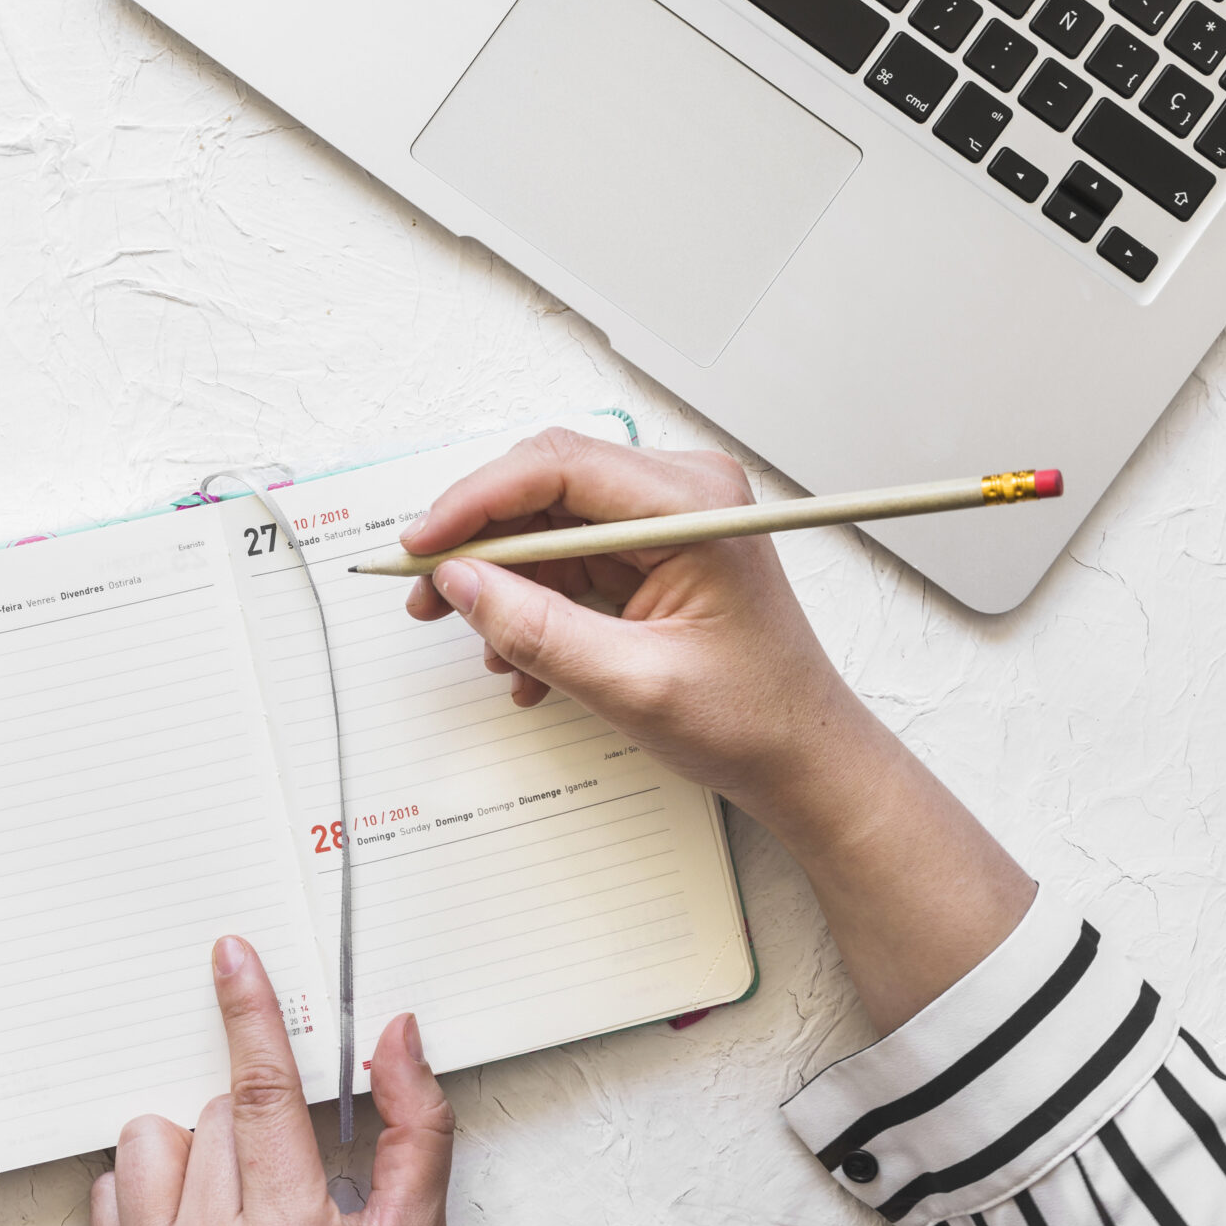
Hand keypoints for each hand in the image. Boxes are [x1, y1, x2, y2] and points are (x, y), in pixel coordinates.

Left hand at [90, 936, 452, 1225]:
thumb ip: (415, 1132)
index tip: (231, 958)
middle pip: (217, 1112)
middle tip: (294, 1189)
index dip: (248, 1012)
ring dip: (196, 1155)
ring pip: (155, 1137)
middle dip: (259, 1131)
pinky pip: (113, 1188)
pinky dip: (151, 1195)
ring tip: (240, 1208)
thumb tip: (396, 1037)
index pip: (260, 1091)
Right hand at [399, 427, 866, 809]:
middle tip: (427, 594)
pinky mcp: (650, 551)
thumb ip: (538, 631)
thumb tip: (460, 583)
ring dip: (502, 584)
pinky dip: (533, 604)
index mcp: (692, 506)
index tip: (422, 545)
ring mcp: (664, 520)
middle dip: (478, 545)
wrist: (802, 759)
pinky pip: (566, 559)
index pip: (556, 466)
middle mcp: (680, 494)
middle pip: (543, 488)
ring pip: (546, 525)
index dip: (476, 501)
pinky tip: (522, 659)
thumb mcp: (633, 684)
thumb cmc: (753, 719)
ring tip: (480, 641)